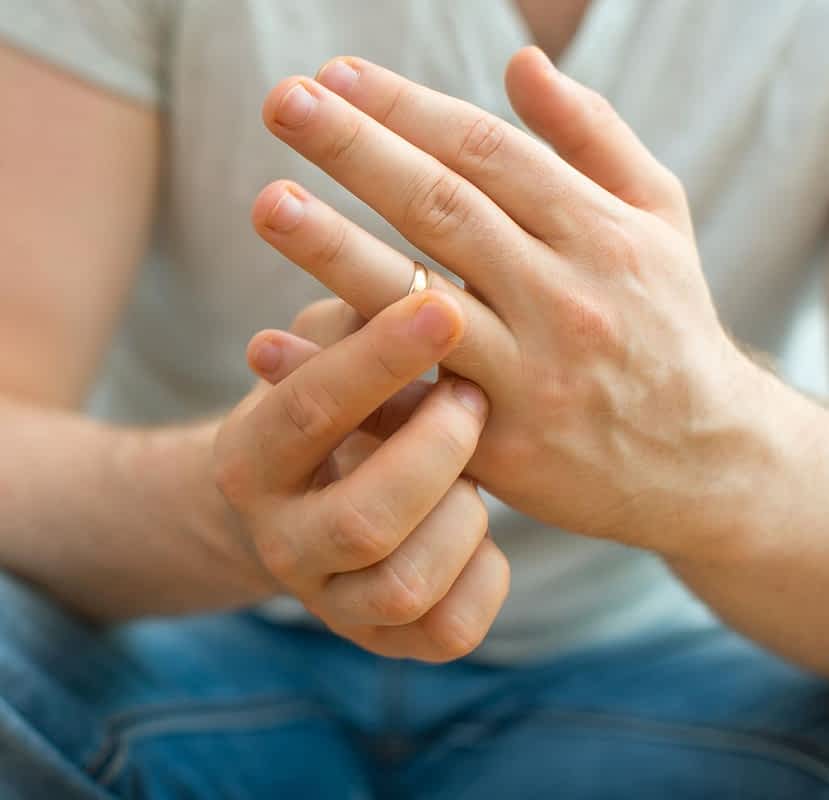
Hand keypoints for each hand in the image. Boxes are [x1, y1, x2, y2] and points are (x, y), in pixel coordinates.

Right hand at [213, 292, 508, 660]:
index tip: (445, 305)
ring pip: (408, 584)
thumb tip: (388, 282)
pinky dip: (485, 574)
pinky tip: (477, 527)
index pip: (310, 409)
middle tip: (473, 396)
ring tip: (473, 470)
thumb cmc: (332, 405)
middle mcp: (280, 543)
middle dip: (440, 452)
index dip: (380, 358)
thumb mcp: (327, 351)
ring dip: (462, 516)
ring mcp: (331, 602)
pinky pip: (451, 631)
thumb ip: (353, 316)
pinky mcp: (385, 641)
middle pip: (366, 520)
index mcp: (250, 461)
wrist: (313, 497)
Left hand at [251, 46, 762, 556]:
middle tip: (281, 104)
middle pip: (443, 208)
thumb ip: (594, 138)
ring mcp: (529, 376)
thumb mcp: (659, 221)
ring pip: (415, 303)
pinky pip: (407, 405)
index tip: (333, 77)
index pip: (485, 151)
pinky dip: (341, 374)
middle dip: (356, 149)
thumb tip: (520, 66)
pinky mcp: (502, 448)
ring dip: (333, 249)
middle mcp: (564, 297)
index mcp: (600, 232)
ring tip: (268, 203)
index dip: (403, 107)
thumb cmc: (671, 328)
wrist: (705, 461)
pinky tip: (275, 347)